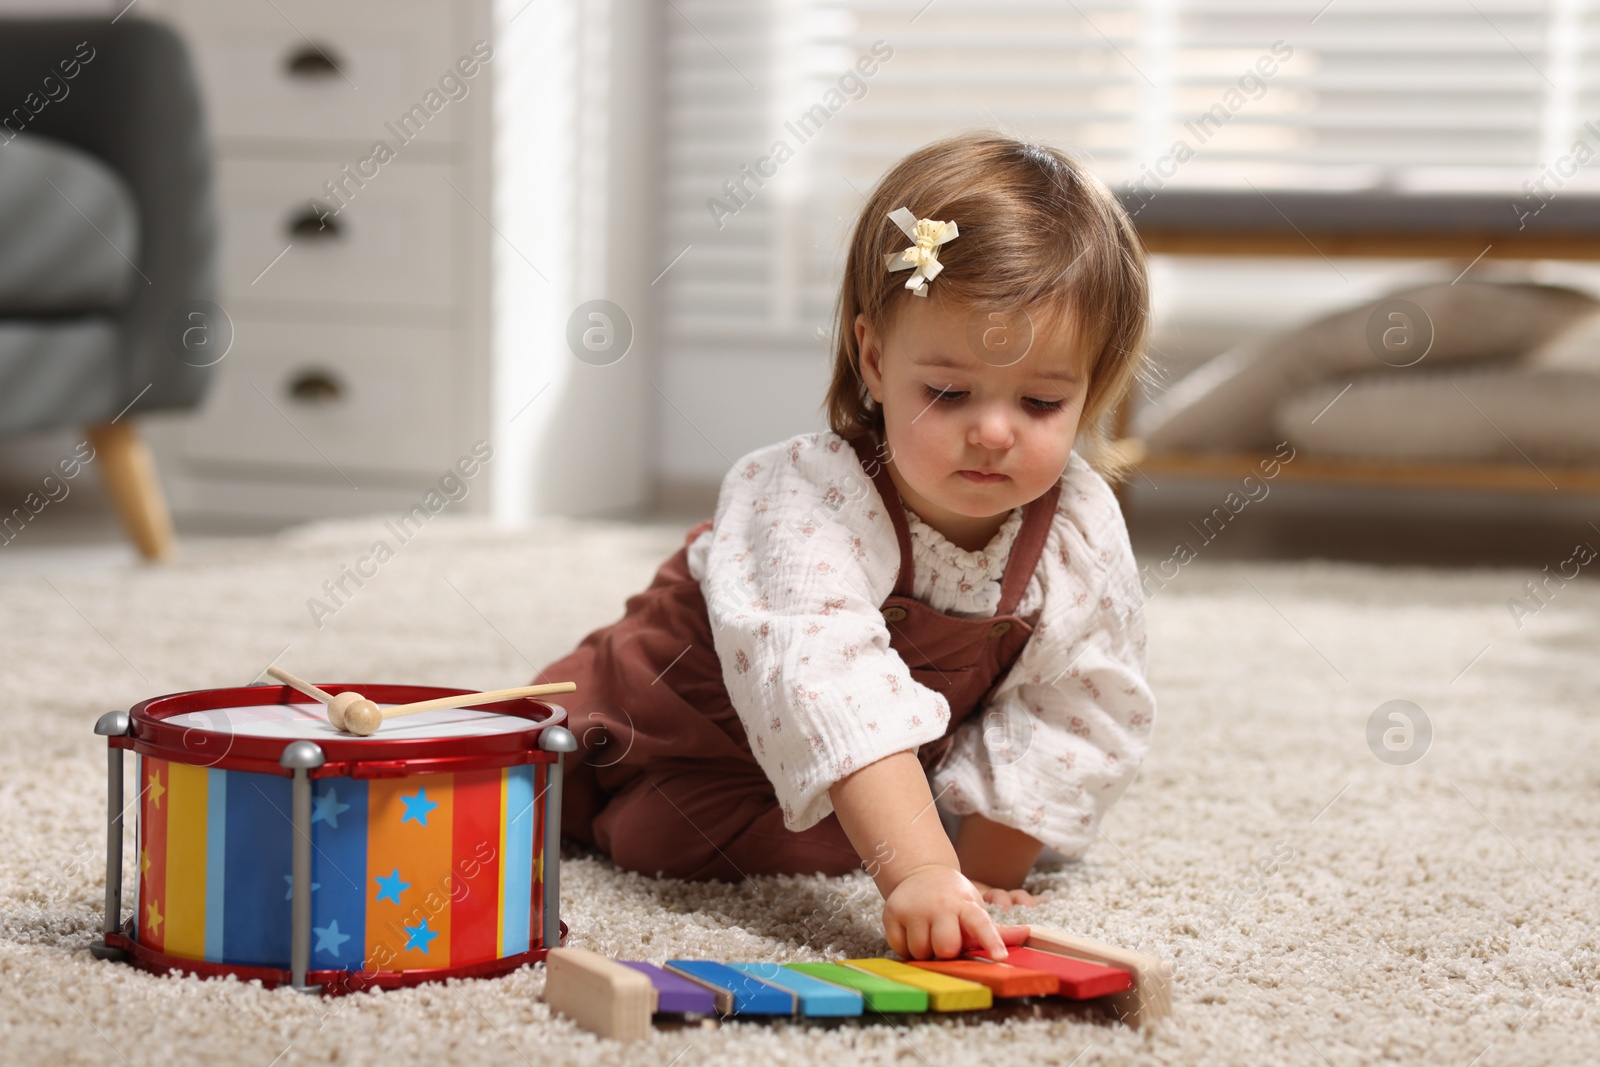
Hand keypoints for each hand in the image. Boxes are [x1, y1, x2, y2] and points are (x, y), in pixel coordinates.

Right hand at [882, 864, 1031, 960]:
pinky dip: (906, 948)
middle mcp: (939, 905)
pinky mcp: (891, 913)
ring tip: (928, 933)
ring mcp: (913, 908)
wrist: (920, 872)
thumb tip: (1027, 934)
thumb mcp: (974, 907)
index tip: (1000, 957)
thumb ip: (996, 928)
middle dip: (946, 951)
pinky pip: (900, 949)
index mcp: (964, 905)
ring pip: (920, 952)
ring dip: (925, 951)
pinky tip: (913, 932)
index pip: (980, 924)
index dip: (990, 941)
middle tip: (946, 939)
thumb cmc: (954, 898)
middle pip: (945, 948)